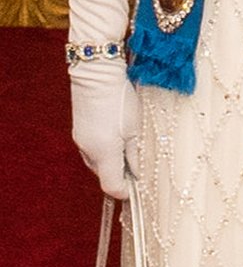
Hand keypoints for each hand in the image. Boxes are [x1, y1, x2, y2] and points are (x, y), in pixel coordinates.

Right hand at [70, 59, 139, 198]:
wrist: (96, 74)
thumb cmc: (120, 99)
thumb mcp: (135, 129)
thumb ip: (135, 155)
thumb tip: (139, 174)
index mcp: (104, 154)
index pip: (112, 187)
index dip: (126, 192)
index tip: (138, 188)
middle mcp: (88, 151)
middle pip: (104, 176)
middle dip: (120, 174)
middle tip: (138, 164)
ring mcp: (80, 141)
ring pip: (98, 162)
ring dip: (112, 161)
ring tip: (127, 145)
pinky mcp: (78, 131)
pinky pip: (91, 150)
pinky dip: (104, 150)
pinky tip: (115, 135)